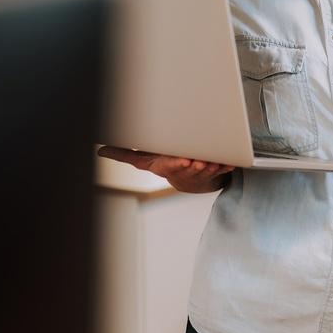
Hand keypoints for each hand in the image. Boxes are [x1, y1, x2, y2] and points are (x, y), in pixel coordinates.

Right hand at [97, 146, 233, 192]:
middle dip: (196, 165)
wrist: (190, 181)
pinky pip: (223, 169)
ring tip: (216, 161)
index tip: (184, 160)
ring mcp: (201, 171)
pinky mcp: (216, 170)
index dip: (178, 164)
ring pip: (208, 170)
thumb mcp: (142, 160)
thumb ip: (123, 154)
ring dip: (212, 166)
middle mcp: (184, 169)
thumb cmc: (165, 165)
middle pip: (191, 167)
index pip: (172, 166)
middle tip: (201, 161)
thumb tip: (99, 150)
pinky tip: (232, 162)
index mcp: (168, 166)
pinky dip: (227, 166)